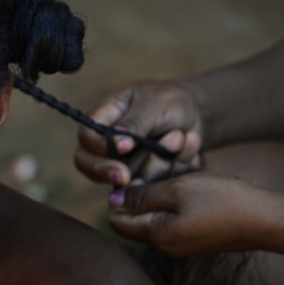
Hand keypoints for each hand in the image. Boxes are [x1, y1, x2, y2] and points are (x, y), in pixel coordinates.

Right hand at [74, 80, 203, 185]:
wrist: (197, 113)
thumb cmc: (170, 100)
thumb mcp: (155, 105)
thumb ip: (134, 123)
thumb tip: (115, 142)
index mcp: (104, 117)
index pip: (87, 136)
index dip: (98, 145)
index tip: (124, 148)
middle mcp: (106, 142)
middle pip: (87, 163)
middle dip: (106, 171)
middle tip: (124, 177)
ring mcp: (121, 162)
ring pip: (122, 177)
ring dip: (156, 162)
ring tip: (181, 136)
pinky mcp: (140, 176)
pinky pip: (147, 184)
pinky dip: (172, 168)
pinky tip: (188, 148)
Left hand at [107, 172, 267, 256]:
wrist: (268, 219)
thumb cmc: (222, 200)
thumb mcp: (177, 190)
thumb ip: (141, 196)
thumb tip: (111, 200)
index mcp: (155, 236)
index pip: (116, 218)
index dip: (119, 192)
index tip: (134, 168)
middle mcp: (164, 244)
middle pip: (137, 211)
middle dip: (146, 180)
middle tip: (164, 156)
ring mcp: (181, 241)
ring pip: (158, 207)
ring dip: (166, 181)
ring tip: (184, 155)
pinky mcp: (196, 235)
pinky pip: (176, 210)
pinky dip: (180, 190)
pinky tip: (195, 171)